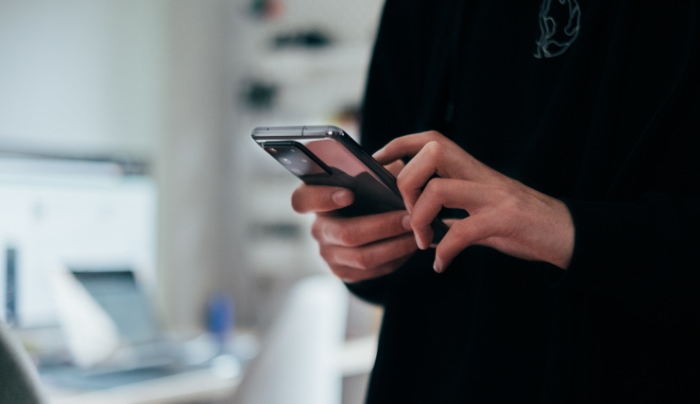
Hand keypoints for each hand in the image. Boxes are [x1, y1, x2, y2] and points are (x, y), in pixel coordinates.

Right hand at [291, 161, 417, 281]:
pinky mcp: (343, 271)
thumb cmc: (370, 192)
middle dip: (382, 226)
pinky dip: (395, 259)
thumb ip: (376, 173)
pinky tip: (410, 246)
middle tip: (410, 218)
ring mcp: (328, 253)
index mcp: (315, 199)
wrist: (368, 220)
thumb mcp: (371, 176)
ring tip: (417, 233)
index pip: (303, 200)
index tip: (349, 194)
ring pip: (362, 257)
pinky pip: (371, 271)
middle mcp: (318, 228)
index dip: (323, 198)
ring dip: (395, 246)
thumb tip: (394, 176)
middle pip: (345, 233)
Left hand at [373, 131, 573, 272]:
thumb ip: (452, 210)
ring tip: (423, 243)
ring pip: (439, 189)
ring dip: (420, 219)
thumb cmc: (521, 223)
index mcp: (472, 170)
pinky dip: (445, 250)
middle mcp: (481, 175)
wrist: (567, 235)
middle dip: (406, 183)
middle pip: (431, 153)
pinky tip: (442, 264)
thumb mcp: (481, 210)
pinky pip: (464, 231)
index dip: (398, 145)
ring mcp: (494, 195)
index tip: (377, 164)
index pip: (430, 139)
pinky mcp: (506, 219)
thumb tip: (417, 218)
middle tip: (407, 216)